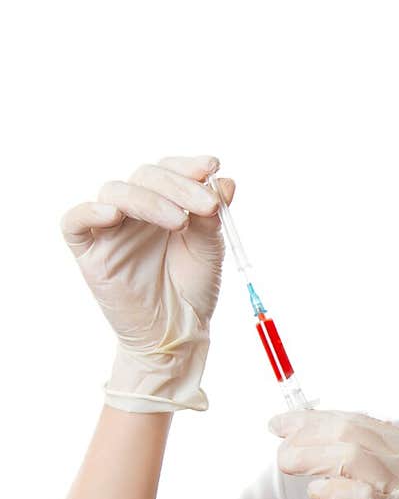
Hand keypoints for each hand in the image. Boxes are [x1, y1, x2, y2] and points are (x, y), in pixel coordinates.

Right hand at [59, 154, 232, 411]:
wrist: (178, 333)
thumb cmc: (192, 290)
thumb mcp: (209, 250)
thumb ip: (212, 216)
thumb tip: (223, 181)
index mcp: (163, 204)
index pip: (167, 170)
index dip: (186, 165)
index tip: (212, 166)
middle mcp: (134, 211)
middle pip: (144, 176)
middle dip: (177, 185)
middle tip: (207, 205)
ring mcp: (110, 229)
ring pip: (115, 192)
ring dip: (149, 199)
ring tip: (180, 221)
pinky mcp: (90, 252)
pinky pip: (75, 222)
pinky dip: (91, 212)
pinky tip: (114, 215)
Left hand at [269, 407, 398, 498]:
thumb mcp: (385, 490)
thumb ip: (360, 461)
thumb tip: (308, 433)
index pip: (359, 420)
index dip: (314, 419)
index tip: (280, 424)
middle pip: (352, 432)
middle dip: (306, 435)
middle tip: (278, 449)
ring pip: (352, 455)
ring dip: (309, 457)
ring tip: (285, 465)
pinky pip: (359, 494)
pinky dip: (331, 488)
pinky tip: (315, 492)